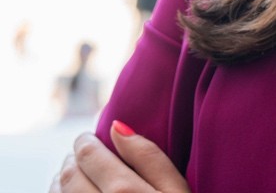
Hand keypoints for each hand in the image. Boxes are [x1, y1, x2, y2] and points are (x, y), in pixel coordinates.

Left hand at [51, 121, 190, 191]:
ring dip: (62, 180)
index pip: (87, 154)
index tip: (92, 137)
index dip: (86, 141)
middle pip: (68, 174)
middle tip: (84, 153)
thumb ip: (149, 157)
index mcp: (124, 191)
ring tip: (77, 174)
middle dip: (73, 158)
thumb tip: (118, 126)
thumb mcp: (176, 190)